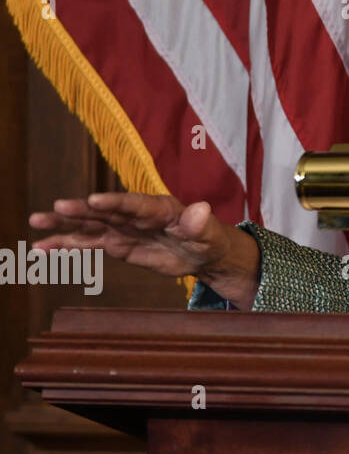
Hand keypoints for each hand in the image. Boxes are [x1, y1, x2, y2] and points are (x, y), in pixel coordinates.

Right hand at [29, 193, 259, 307]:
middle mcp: (135, 214)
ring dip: (64, 224)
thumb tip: (201, 209)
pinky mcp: (116, 243)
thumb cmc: (208, 239)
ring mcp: (123, 228)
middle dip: (81, 210)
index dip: (114, 202)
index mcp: (159, 208)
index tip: (94, 201)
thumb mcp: (209, 233)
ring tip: (36, 222)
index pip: (134, 204)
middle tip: (56, 207)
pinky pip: (88, 243)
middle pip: (105, 211)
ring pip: (90, 225)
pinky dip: (66, 245)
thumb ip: (200, 223)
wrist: (202, 252)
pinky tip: (42, 247)